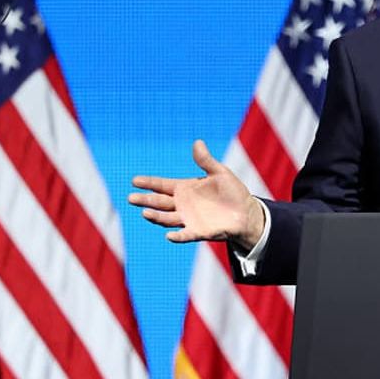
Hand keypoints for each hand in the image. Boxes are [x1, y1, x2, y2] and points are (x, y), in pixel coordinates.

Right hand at [128, 140, 265, 249]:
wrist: (247, 212)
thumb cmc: (232, 192)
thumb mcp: (220, 173)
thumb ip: (206, 161)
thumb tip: (197, 142)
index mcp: (185, 188)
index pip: (162, 185)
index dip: (149, 183)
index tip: (134, 180)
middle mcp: (182, 205)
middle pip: (159, 202)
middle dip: (146, 200)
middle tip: (131, 198)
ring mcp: (189, 219)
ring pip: (167, 218)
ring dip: (156, 217)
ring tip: (145, 213)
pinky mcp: (199, 232)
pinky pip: (186, 235)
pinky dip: (178, 236)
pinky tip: (169, 236)